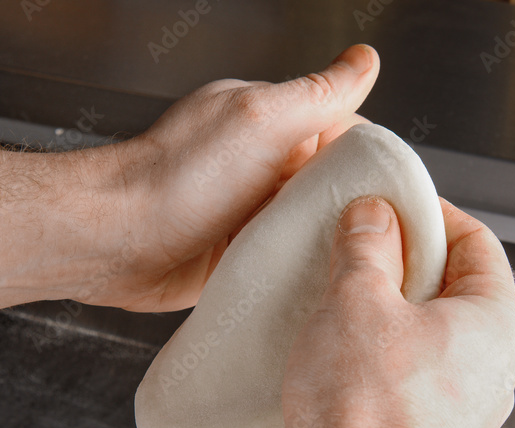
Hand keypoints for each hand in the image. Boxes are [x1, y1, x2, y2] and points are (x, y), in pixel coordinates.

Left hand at [69, 44, 379, 312]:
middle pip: (334, 185)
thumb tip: (364, 59)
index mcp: (270, 123)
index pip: (345, 132)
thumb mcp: (260, 121)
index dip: (374, 160)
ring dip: (329, 243)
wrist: (115, 242)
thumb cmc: (175, 179)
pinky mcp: (239, 256)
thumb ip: (318, 94)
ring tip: (355, 264)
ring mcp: (251, 213)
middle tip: (381, 237)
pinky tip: (319, 282)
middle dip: (356, 208)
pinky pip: (284, 261)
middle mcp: (263, 166)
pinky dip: (301, 270)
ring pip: (312, 227)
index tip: (398, 190)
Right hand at [279, 197, 514, 427]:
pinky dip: (384, 357)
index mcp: (497, 326)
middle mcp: (496, 370)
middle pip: (456, 289)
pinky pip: (417, 378)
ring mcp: (469, 411)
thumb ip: (368, 246)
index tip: (391, 207)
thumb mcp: (356, 302)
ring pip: (433, 336)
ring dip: (389, 312)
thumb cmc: (365, 418)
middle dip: (404, 265)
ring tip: (341, 305)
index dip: (432, 215)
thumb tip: (373, 216)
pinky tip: (342, 359)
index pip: (478, 242)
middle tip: (356, 253)